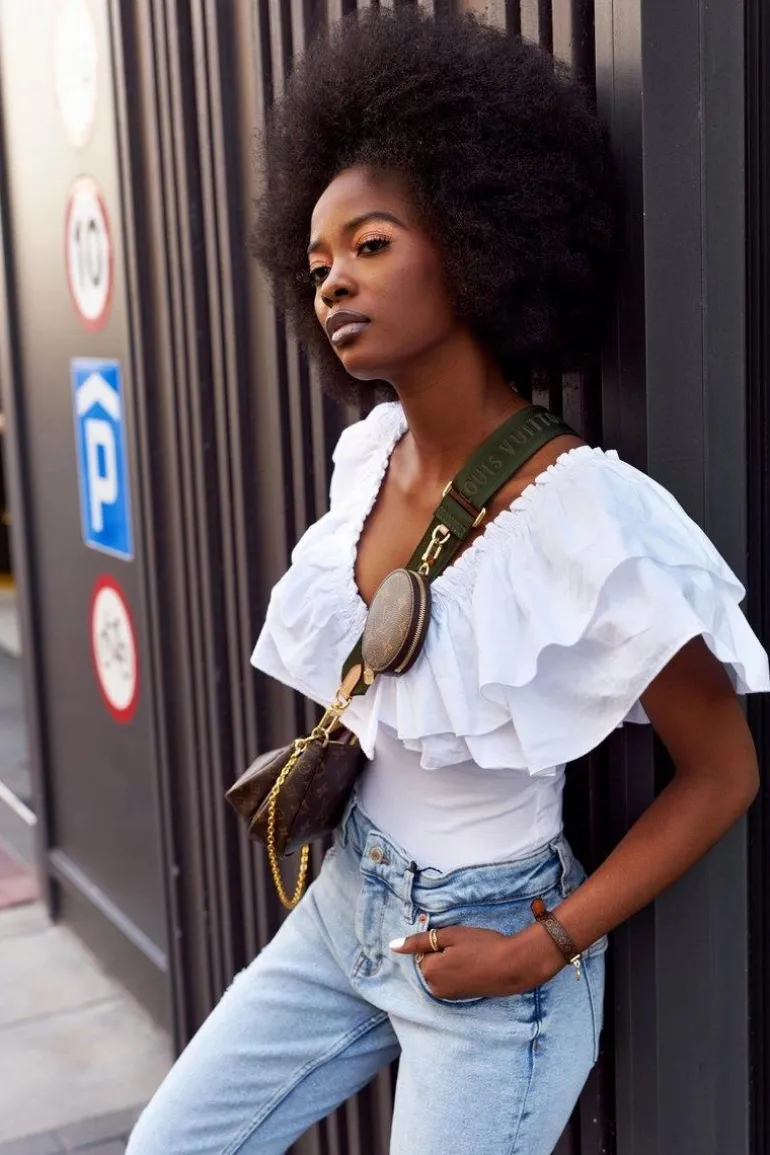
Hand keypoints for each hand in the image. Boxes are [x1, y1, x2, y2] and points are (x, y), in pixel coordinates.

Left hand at [389, 923, 564, 999]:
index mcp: (429, 971)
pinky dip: (459, 972)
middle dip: (442, 954)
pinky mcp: (460, 998)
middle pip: (430, 963)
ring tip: (471, 958)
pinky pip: (451, 980)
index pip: (423, 951)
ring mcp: (448, 996)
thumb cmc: (482, 946)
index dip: (439, 943)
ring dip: (450, 963)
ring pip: (440, 972)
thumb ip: (419, 941)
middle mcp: (435, 988)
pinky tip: (474, 967)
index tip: (457, 942)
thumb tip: (393, 946)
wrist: (513, 966)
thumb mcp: (450, 936)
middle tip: (465, 949)